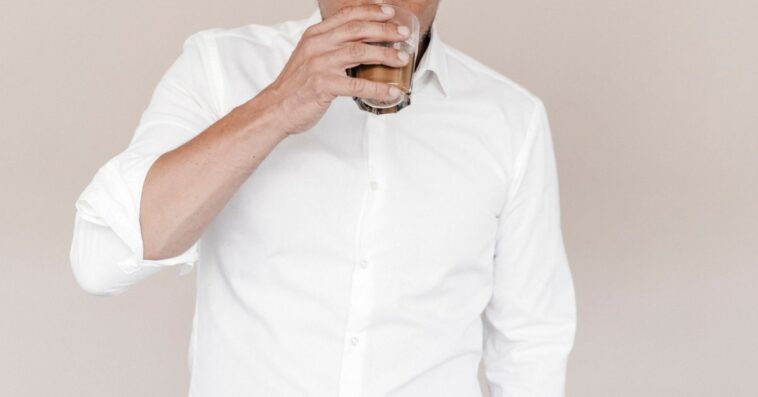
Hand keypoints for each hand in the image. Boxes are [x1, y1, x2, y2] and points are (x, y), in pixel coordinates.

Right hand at [258, 4, 411, 134]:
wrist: (275, 108)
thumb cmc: (295, 86)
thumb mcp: (309, 57)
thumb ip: (329, 47)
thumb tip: (358, 45)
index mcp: (314, 35)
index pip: (346, 15)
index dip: (370, 11)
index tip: (389, 12)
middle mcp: (317, 45)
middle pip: (357, 30)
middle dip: (384, 30)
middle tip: (403, 34)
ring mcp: (319, 64)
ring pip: (360, 52)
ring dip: (385, 54)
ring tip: (402, 59)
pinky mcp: (323, 85)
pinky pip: (357, 85)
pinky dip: (378, 88)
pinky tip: (391, 90)